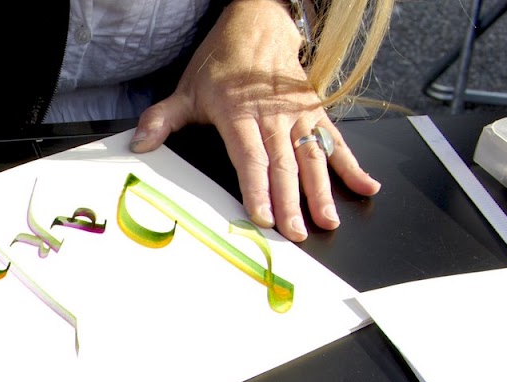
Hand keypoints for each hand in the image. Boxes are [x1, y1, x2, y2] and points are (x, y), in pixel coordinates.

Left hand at [129, 0, 380, 241]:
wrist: (259, 23)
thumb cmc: (222, 62)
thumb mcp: (187, 89)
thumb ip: (162, 119)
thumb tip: (139, 144)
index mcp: (239, 114)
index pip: (250, 158)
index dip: (257, 188)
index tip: (262, 216)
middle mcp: (273, 116)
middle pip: (284, 166)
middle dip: (291, 203)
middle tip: (296, 234)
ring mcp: (298, 115)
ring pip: (312, 158)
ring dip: (322, 192)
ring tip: (327, 222)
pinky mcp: (316, 112)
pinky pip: (336, 142)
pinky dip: (352, 165)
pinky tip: (367, 187)